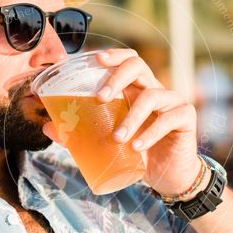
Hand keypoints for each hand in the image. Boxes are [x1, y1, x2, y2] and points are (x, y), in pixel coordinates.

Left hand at [53, 48, 200, 196]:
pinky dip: (150, 133)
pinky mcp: (185, 117)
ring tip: (117, 138)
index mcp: (135, 91)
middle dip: (117, 77)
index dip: (114, 55)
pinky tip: (137, 147)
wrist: (169, 177)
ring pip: (152, 95)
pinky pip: (169, 118)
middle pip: (138, 66)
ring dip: (131, 117)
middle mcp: (154, 90)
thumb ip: (81, 134)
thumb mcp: (109, 143)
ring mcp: (172, 102)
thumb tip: (47, 126)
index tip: (96, 59)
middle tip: (100, 97)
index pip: (127, 61)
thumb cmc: (138, 155)